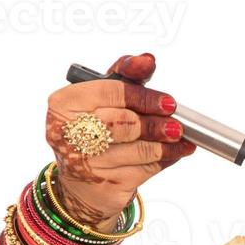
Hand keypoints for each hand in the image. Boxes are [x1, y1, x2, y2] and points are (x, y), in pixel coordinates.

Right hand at [43, 53, 195, 226]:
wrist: (83, 181)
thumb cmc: (94, 128)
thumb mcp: (104, 97)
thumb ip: (126, 76)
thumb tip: (147, 59)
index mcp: (64, 103)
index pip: (112, 92)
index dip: (144, 97)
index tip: (168, 102)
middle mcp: (69, 133)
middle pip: (125, 123)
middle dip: (157, 124)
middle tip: (176, 125)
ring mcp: (85, 163)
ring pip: (138, 149)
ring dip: (167, 144)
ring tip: (180, 139)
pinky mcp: (104, 185)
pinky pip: (144, 169)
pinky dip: (164, 160)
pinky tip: (173, 153)